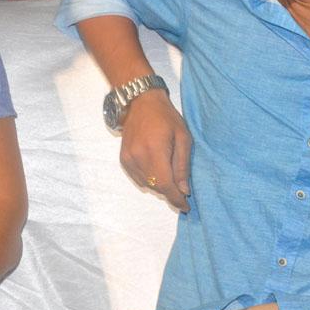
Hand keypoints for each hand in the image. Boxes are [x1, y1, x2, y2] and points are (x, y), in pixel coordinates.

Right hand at [119, 89, 191, 211]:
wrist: (140, 102)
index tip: (186, 207)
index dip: (176, 199)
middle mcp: (138, 157)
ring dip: (160, 186)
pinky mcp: (123, 159)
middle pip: (156, 187)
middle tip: (182, 190)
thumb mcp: (183, 138)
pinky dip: (149, 180)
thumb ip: (182, 165)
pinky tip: (157, 170)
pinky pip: (138, 179)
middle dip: (170, 192)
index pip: (165, 184)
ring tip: (170, 176)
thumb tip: (184, 190)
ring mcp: (128, 159)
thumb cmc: (166, 117)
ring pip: (147, 185)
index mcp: (155, 150)